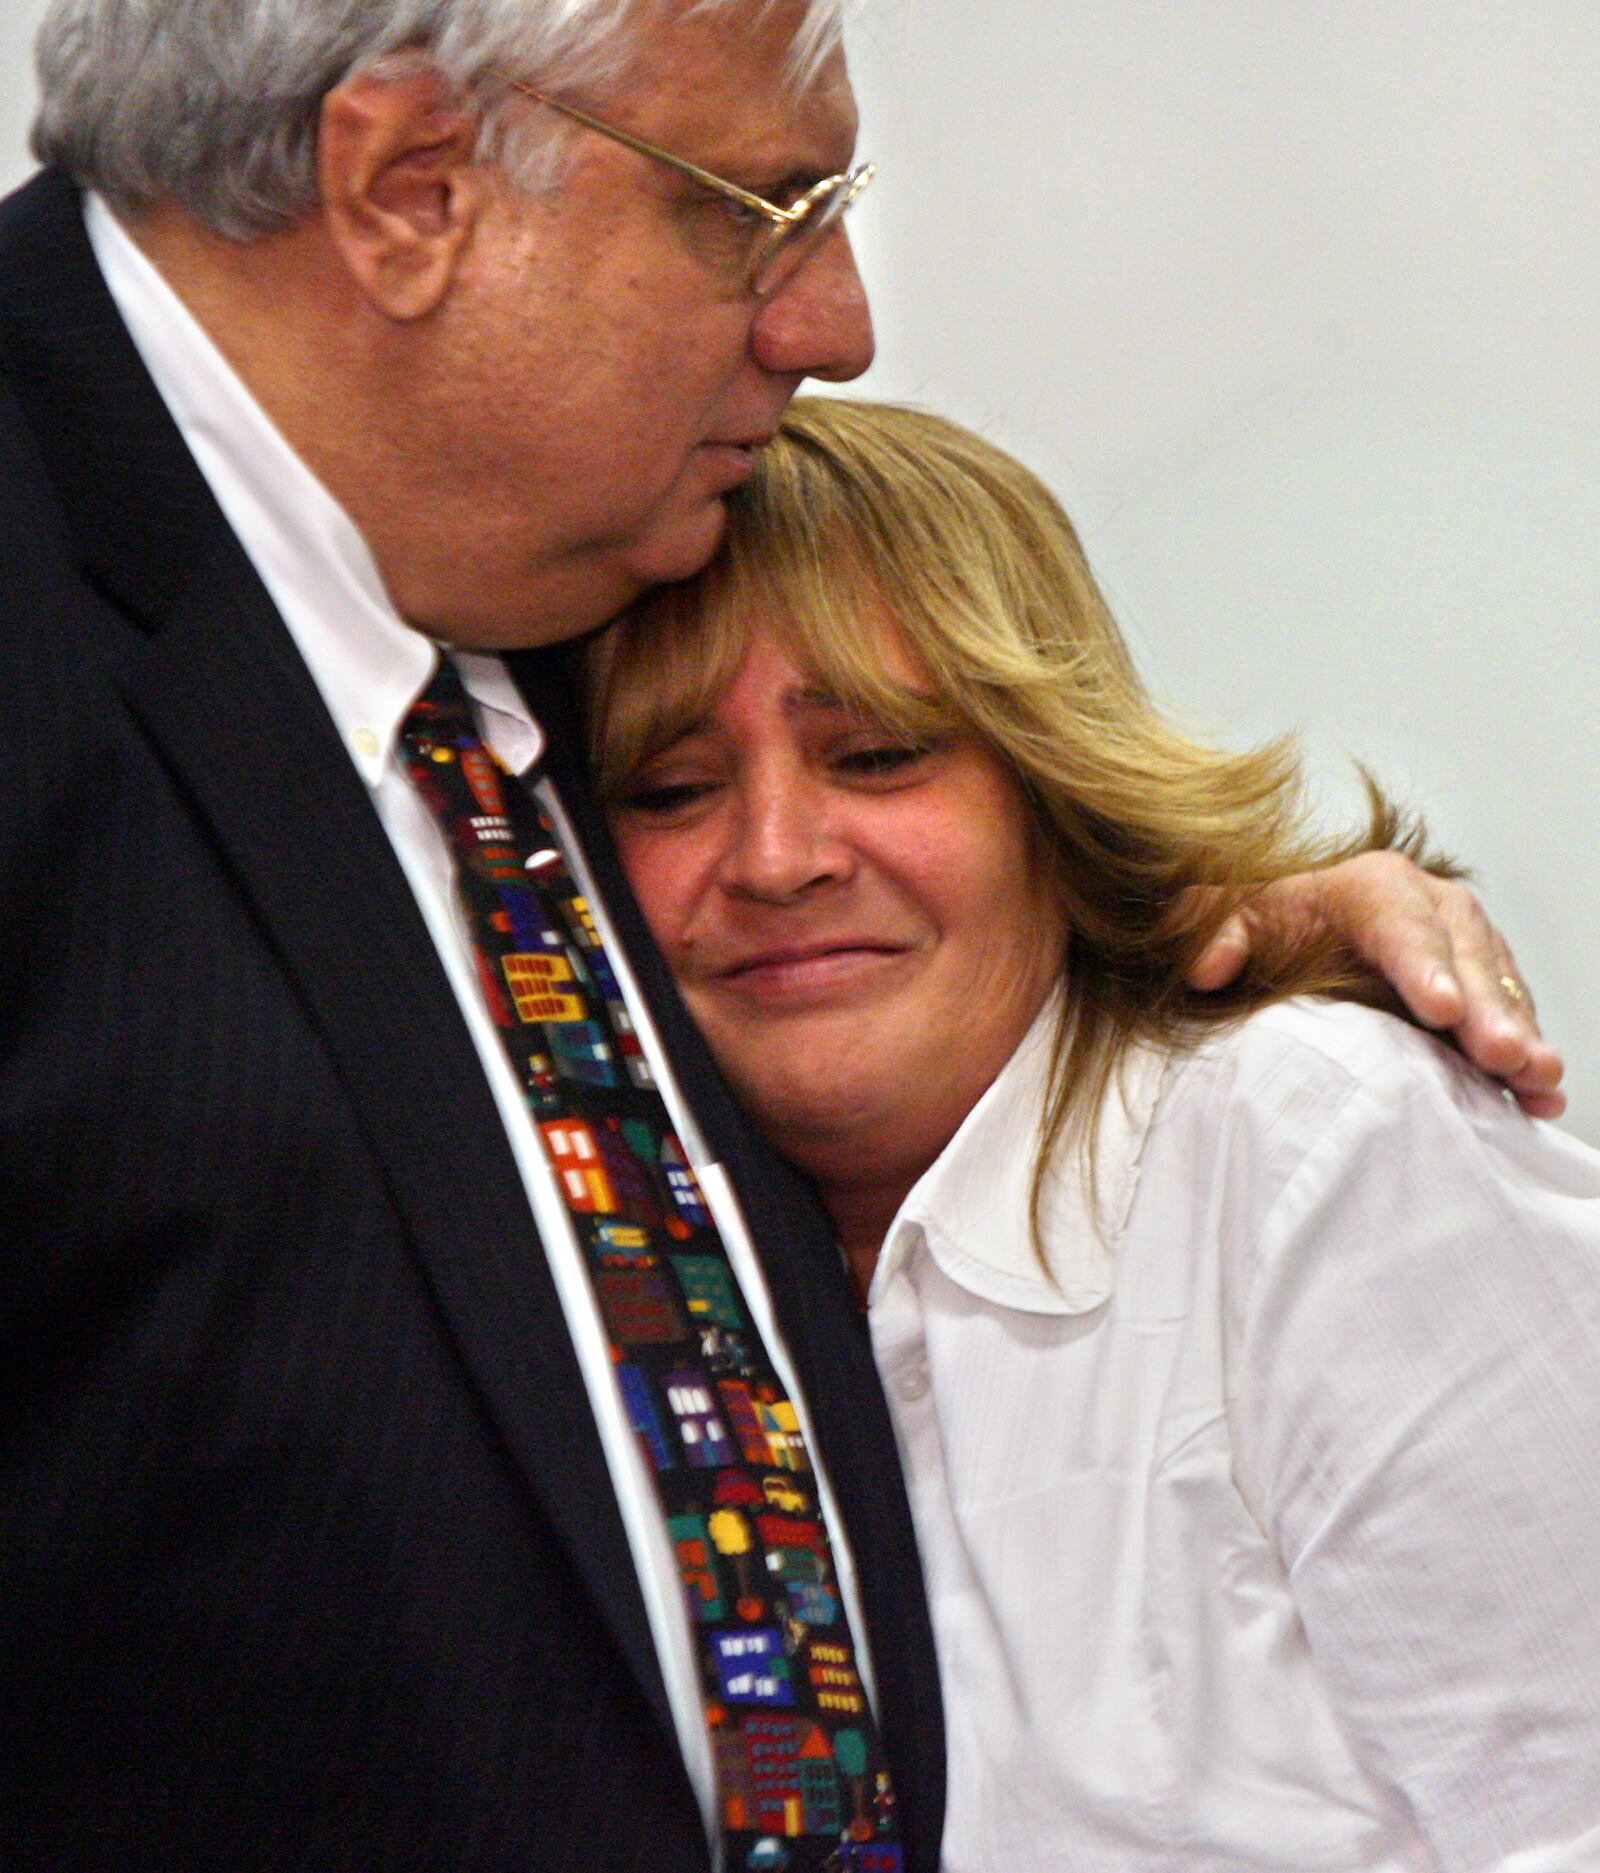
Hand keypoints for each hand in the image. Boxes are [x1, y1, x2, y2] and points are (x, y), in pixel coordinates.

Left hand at [1186, 851, 1565, 1118]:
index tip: (1441, 1008)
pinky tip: (1542, 1097)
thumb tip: (1205, 966)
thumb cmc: (1268, 930)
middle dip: (1488, 1006)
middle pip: (1466, 953)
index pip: (1399, 920)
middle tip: (1503, 1055)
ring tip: (1536, 1078)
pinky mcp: (1485, 990)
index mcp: (1370, 887)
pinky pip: (1514, 1017)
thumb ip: (1214, 931)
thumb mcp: (1234, 921)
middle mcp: (1430, 909)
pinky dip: (1527, 1056)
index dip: (1422, 963)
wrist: (1295, 941)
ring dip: (1519, 1032)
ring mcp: (1465, 949)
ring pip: (1500, 986)